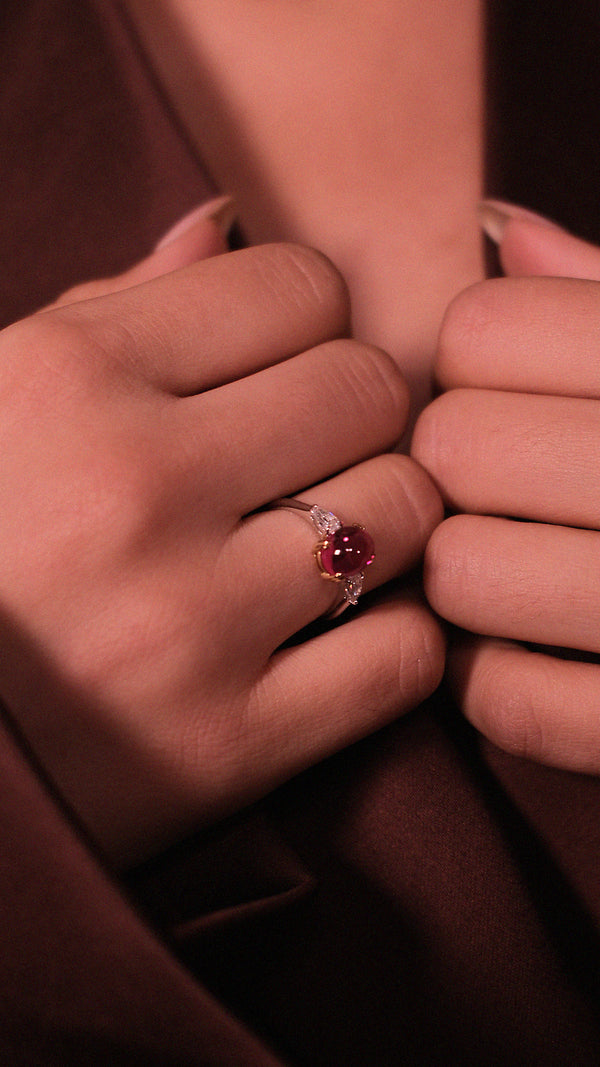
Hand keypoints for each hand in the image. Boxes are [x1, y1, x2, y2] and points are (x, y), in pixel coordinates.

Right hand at [0, 216, 443, 865]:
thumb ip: (108, 305)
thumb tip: (224, 223)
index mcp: (67, 378)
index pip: (301, 286)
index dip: (304, 324)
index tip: (274, 373)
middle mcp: (132, 489)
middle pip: (371, 388)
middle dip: (353, 417)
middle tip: (303, 463)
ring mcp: (184, 624)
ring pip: (404, 511)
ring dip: (380, 525)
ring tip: (314, 549)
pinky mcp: (225, 748)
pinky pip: (404, 655)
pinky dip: (389, 639)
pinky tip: (330, 638)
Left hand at [412, 204, 599, 773]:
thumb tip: (495, 227)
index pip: (479, 332)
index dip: (477, 362)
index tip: (520, 392)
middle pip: (453, 448)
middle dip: (465, 468)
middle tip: (514, 486)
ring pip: (464, 575)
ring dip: (474, 576)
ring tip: (524, 565)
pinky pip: (507, 703)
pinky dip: (500, 682)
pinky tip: (537, 650)